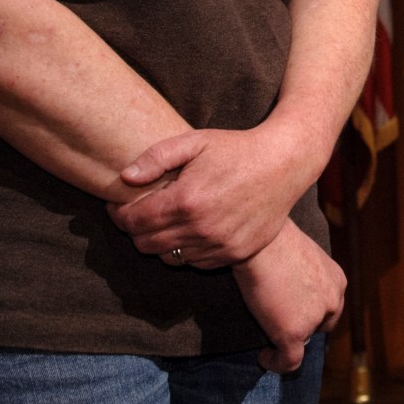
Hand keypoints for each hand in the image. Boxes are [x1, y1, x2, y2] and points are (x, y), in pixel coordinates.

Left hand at [108, 122, 320, 268]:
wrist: (285, 163)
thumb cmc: (237, 149)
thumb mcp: (196, 141)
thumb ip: (157, 157)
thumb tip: (125, 177)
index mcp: (186, 201)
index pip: (134, 222)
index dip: (119, 214)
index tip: (118, 205)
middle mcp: (201, 229)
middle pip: (146, 244)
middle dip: (135, 229)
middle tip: (139, 213)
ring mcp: (219, 245)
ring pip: (169, 257)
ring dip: (161, 241)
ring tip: (167, 220)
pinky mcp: (235, 254)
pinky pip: (196, 262)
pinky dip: (187, 249)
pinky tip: (193, 228)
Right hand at [232, 221, 345, 372]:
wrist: (261, 241)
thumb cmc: (274, 239)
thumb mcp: (300, 255)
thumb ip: (303, 274)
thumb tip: (288, 283)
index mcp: (336, 280)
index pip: (330, 306)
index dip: (313, 313)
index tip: (292, 312)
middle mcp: (332, 300)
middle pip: (321, 326)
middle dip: (303, 327)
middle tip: (279, 322)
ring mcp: (314, 318)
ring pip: (302, 341)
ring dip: (287, 340)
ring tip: (267, 335)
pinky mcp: (294, 332)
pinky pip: (289, 361)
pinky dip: (276, 363)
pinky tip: (263, 356)